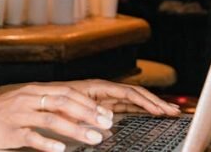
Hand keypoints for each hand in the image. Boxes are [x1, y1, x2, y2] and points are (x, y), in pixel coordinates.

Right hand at [0, 83, 114, 151]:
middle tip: (105, 126)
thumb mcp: (25, 102)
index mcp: (34, 90)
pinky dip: (47, 143)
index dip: (88, 104)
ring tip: (92, 139)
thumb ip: (47, 106)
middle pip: (63, 103)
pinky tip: (60, 150)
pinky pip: (31, 137)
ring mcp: (18, 115)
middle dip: (88, 115)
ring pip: (52, 120)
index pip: (67, 93)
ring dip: (75, 129)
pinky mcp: (10, 132)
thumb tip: (76, 115)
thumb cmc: (0, 113)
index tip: (105, 114)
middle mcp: (28, 99)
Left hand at [59, 79, 180, 116]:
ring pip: (132, 100)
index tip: (160, 111)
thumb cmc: (52, 103)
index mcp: (97, 87)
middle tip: (173, 112)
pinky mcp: (102, 105)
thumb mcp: (69, 110)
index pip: (129, 93)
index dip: (146, 102)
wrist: (36, 102)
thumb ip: (88, 115)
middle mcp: (103, 90)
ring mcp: (103, 97)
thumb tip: (107, 123)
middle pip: (136, 95)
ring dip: (151, 105)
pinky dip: (140, 108)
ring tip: (168, 112)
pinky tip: (149, 113)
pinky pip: (125, 105)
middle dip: (155, 102)